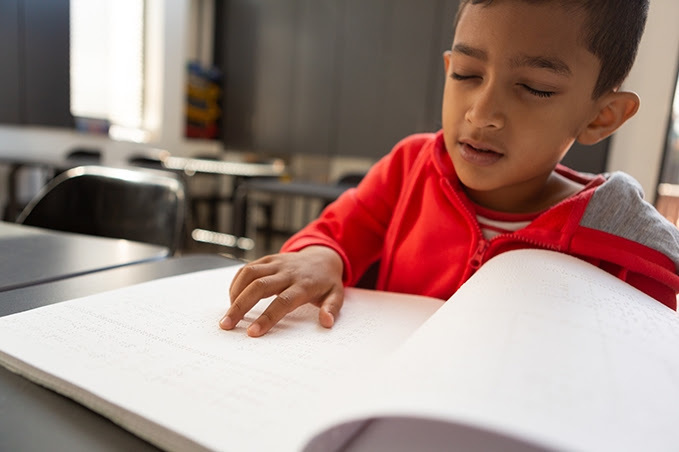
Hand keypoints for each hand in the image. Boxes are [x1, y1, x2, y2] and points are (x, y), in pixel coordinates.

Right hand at [219, 246, 344, 336]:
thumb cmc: (326, 282)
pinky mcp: (268, 259)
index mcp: (303, 285)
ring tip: (228, 314)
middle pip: (259, 286)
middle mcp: (288, 272)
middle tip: (227, 325)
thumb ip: (332, 309)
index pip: (282, 302)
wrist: (323, 257)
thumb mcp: (336, 295)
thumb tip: (327, 323)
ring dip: (235, 293)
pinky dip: (237, 282)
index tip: (252, 332)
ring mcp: (276, 263)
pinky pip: (248, 268)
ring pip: (250, 274)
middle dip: (240, 306)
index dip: (267, 317)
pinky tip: (233, 299)